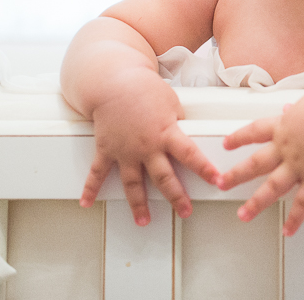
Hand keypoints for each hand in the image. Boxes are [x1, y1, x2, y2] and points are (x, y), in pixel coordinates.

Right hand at [81, 67, 223, 224]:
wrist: (114, 81)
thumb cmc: (145, 89)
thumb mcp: (172, 103)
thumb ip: (178, 124)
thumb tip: (186, 137)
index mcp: (166, 133)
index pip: (190, 155)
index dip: (205, 169)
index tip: (217, 181)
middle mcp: (146, 146)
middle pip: (164, 177)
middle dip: (176, 197)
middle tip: (185, 211)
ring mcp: (125, 151)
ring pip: (133, 183)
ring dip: (138, 204)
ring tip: (143, 221)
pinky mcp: (106, 150)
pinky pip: (97, 173)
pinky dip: (90, 189)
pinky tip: (86, 203)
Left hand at [220, 89, 303, 235]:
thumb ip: (298, 109)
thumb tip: (292, 109)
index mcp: (284, 127)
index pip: (254, 131)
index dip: (239, 137)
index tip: (228, 143)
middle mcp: (286, 149)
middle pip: (255, 164)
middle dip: (235, 175)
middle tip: (222, 183)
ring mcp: (299, 167)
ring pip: (271, 188)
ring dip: (255, 203)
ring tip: (243, 214)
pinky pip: (303, 204)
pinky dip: (296, 219)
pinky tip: (288, 229)